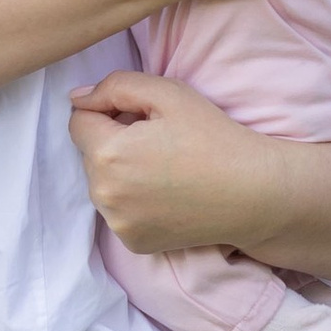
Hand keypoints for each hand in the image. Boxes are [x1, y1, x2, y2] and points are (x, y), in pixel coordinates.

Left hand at [71, 75, 330, 289]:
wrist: (253, 193)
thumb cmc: (213, 137)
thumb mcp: (167, 94)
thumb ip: (115, 87)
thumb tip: (77, 98)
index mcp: (107, 153)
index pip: (78, 121)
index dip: (108, 112)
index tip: (141, 118)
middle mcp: (103, 194)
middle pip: (88, 155)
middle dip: (112, 143)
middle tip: (158, 143)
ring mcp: (118, 223)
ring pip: (101, 184)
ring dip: (120, 173)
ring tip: (164, 169)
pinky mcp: (133, 243)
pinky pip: (118, 212)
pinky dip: (132, 202)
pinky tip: (166, 195)